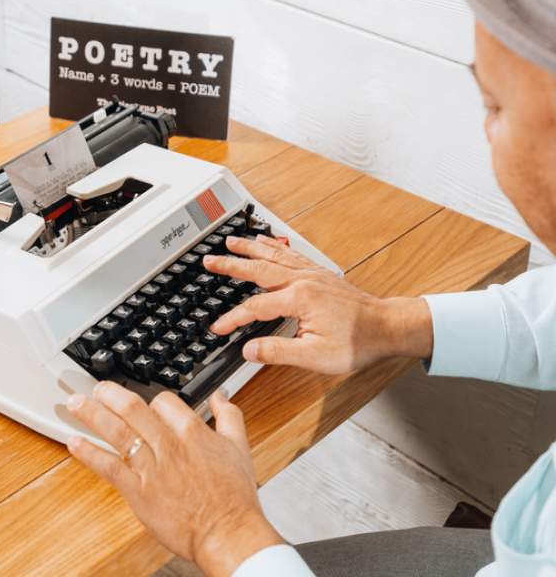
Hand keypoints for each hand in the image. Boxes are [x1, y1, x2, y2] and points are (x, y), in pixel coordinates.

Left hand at [66, 384, 283, 576]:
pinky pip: (109, 466)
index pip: (164, 401)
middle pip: (132, 408)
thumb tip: (220, 397)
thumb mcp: (239, 447)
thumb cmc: (234, 497)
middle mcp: (168, 444)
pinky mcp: (139, 491)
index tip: (143, 404)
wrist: (227, 533)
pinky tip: (74, 442)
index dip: (152, 400)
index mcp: (192, 431)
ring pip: (117, 432)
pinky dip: (89, 453)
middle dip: (110, 394)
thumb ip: (229, 416)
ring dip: (93, 414)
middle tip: (97, 388)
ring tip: (76, 403)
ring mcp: (151, 467)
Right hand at [204, 235, 432, 373]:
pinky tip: (267, 242)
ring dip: (250, 247)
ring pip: (274, 255)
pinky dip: (274, 245)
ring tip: (231, 240)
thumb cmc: (357, 342)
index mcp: (299, 299)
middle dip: (231, 264)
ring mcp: (312, 274)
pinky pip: (290, 253)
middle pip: (258, 268)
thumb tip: (249, 350)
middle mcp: (303, 280)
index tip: (217, 328)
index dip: (232, 319)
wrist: (387, 327)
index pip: (254, 307)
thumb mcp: (315, 356)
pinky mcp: (320, 274)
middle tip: (209, 259)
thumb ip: (277, 352)